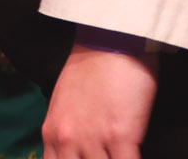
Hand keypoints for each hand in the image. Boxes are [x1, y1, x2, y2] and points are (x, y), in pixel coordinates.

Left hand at [43, 39, 159, 158]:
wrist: (111, 39)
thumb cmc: (91, 68)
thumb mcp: (65, 104)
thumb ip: (67, 132)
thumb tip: (77, 155)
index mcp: (52, 133)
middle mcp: (67, 140)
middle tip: (105, 157)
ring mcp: (92, 140)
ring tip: (120, 155)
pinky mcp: (120, 137)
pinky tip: (135, 155)